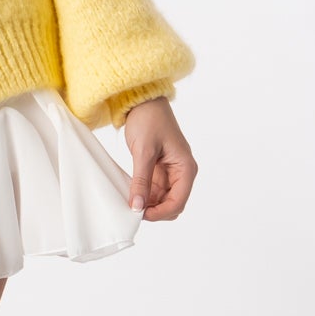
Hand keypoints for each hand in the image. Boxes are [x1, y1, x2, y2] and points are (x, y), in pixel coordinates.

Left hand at [123, 97, 196, 220]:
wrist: (142, 101)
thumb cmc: (149, 120)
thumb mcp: (144, 152)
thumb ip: (141, 181)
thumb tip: (137, 207)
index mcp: (186, 168)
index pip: (178, 202)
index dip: (160, 213)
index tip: (139, 214)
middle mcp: (181, 173)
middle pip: (172, 204)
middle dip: (155, 210)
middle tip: (133, 208)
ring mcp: (170, 172)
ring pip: (161, 199)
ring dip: (147, 203)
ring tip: (129, 200)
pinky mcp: (158, 170)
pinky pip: (152, 190)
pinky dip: (142, 194)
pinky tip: (130, 192)